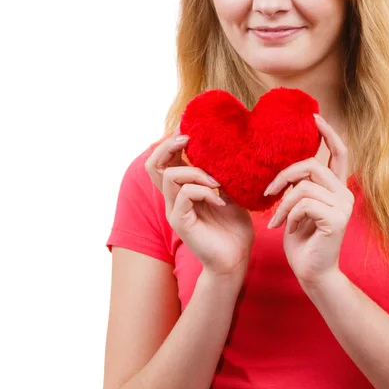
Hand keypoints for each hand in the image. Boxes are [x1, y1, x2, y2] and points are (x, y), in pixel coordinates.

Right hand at [145, 124, 254, 278]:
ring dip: (196, 172)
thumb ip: (221, 176)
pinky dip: (204, 190)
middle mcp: (173, 198)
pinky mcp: (180, 222)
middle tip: (188, 139)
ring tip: (217, 181)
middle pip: (153, 164)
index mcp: (183, 190)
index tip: (190, 129)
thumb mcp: (230, 194)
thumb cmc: (233, 229)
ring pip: (169, 175)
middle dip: (168, 146)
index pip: (166, 160)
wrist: (235, 259)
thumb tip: (227, 151)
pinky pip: (184, 194)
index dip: (172, 141)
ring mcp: (175, 210)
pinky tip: (220, 200)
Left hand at [265, 114, 353, 286]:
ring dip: (283, 203)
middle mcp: (344, 193)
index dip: (328, 133)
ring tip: (276, 219)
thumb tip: (286, 169)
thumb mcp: (298, 207)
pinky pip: (304, 203)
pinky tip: (286, 228)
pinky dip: (288, 214)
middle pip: (312, 165)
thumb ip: (300, 186)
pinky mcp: (336, 218)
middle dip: (285, 174)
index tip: (313, 116)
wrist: (311, 272)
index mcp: (336, 188)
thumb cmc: (302, 240)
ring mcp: (343, 205)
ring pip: (304, 186)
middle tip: (268, 191)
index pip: (338, 152)